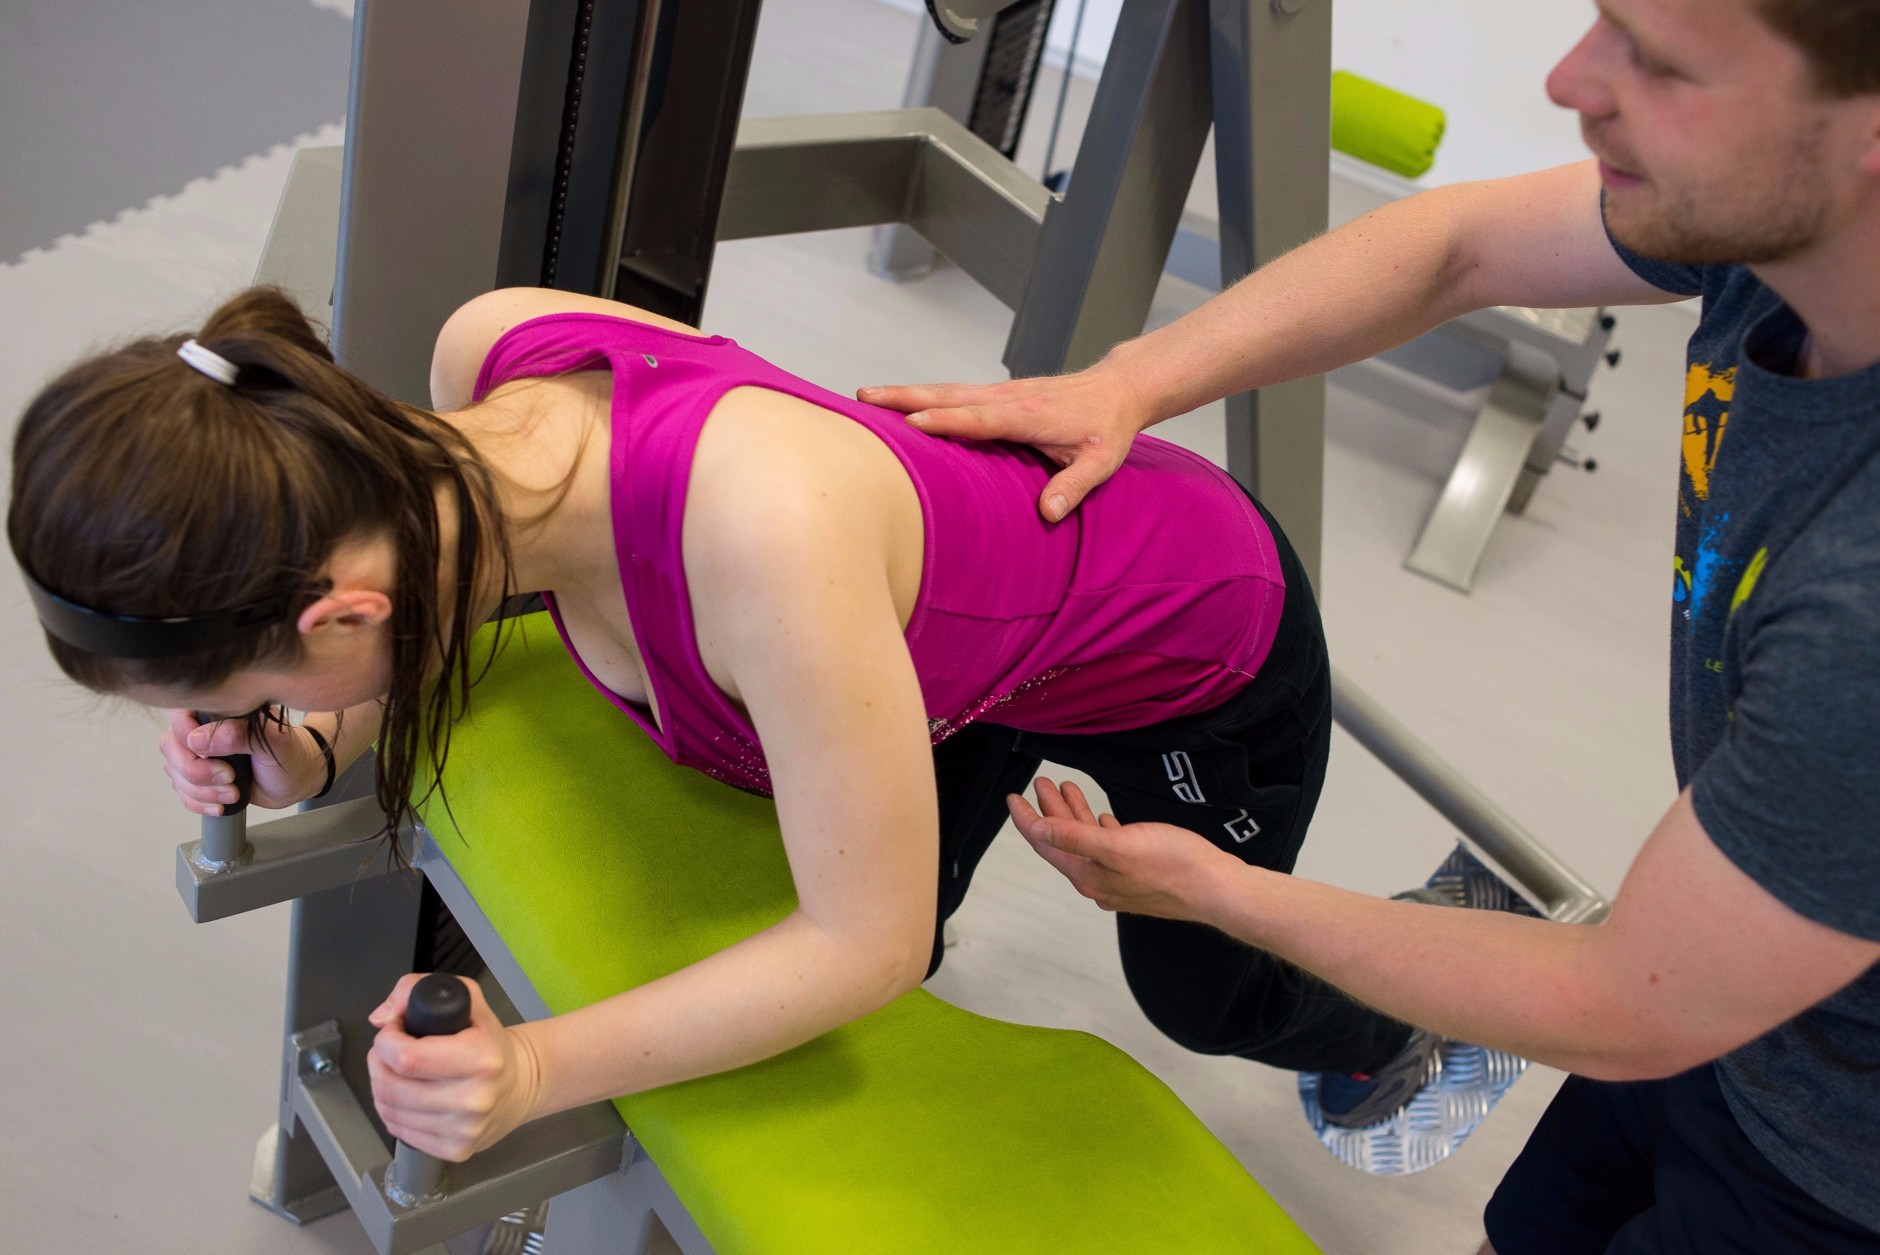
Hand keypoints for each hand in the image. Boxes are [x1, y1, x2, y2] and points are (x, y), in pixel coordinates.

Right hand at [159, 709, 328, 814]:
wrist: (297, 779)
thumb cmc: (291, 754)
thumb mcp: (274, 742)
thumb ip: (240, 735)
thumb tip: (197, 739)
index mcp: (220, 709)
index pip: (180, 716)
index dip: (190, 739)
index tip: (218, 756)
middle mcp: (202, 727)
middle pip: (170, 747)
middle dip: (197, 771)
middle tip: (229, 778)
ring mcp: (197, 753)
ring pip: (175, 773)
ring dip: (201, 791)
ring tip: (233, 793)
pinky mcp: (199, 776)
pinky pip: (181, 792)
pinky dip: (198, 803)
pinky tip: (220, 805)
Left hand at [368, 974, 543, 1162]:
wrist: (522, 1084)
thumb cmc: (490, 1043)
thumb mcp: (467, 1000)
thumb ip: (417, 990)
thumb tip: (380, 1018)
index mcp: (481, 1059)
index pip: (406, 1058)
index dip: (386, 1041)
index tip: (392, 1032)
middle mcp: (473, 1099)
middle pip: (390, 1087)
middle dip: (378, 1063)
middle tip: (390, 1051)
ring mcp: (463, 1130)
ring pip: (389, 1110)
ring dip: (382, 1086)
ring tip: (399, 1072)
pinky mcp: (455, 1150)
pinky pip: (399, 1130)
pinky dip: (394, 1111)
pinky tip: (409, 1096)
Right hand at [857, 360, 1152, 521]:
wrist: (1118, 389)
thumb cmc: (1108, 428)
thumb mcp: (1101, 463)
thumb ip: (1074, 487)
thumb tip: (1049, 513)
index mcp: (1027, 415)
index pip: (978, 419)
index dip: (944, 422)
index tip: (909, 423)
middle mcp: (1007, 398)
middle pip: (948, 396)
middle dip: (904, 397)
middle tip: (864, 398)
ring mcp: (1000, 393)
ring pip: (946, 392)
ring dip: (906, 393)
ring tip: (866, 397)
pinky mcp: (998, 394)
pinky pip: (955, 394)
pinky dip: (924, 395)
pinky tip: (902, 403)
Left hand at [1008, 777, 1238, 922]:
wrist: (1216, 889)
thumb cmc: (1172, 865)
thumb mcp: (1117, 845)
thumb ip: (1074, 837)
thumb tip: (1036, 829)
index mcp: (1087, 875)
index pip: (1045, 843)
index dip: (1026, 818)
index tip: (1013, 796)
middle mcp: (1098, 881)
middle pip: (1064, 841)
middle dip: (1049, 810)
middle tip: (1041, 782)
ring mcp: (1119, 880)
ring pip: (1086, 842)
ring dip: (1074, 814)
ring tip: (1066, 787)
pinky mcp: (1139, 874)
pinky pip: (1108, 848)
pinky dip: (1099, 828)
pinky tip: (1102, 816)